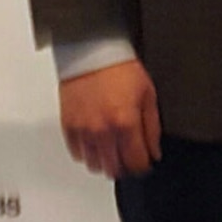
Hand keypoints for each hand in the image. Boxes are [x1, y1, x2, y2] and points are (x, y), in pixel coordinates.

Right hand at [58, 59, 160, 178]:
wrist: (92, 52)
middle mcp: (102, 131)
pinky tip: (96, 144)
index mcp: (125, 123)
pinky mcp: (68, 126)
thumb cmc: (121, 69)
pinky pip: (77, 153)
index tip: (145, 163)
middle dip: (126, 167)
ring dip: (106, 162)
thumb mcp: (148, 96)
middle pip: (114, 169)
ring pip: (95, 165)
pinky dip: (87, 154)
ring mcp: (83, 130)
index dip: (143, 166)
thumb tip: (153, 152)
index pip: (136, 162)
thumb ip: (152, 128)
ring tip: (113, 151)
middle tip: (130, 158)